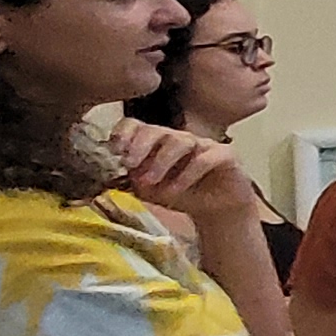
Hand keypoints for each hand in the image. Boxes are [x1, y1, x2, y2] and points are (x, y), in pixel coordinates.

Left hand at [109, 121, 262, 226]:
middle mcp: (178, 139)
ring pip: (180, 140)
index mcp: (157, 142)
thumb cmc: (181, 195)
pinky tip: (176, 189)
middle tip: (129, 164)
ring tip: (151, 182)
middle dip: (140, 145)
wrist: (217, 209)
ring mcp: (202, 145)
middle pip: (157, 129)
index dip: (123, 134)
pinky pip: (205, 158)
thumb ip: (132, 180)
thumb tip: (111, 175)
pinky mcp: (224, 155)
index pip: (136, 126)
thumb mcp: (149, 191)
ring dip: (161, 161)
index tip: (114, 151)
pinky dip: (188, 174)